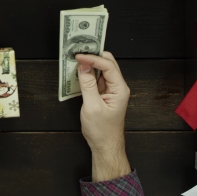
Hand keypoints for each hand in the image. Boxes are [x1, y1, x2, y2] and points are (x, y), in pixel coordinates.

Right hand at [76, 52, 131, 181]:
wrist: (105, 145)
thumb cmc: (102, 130)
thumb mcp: (92, 106)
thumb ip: (88, 84)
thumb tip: (83, 66)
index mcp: (119, 89)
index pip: (107, 66)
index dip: (93, 58)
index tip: (79, 56)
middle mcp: (117, 87)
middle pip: (107, 63)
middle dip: (93, 55)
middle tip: (78, 51)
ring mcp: (111, 90)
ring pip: (101, 69)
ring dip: (89, 63)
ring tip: (76, 59)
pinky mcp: (103, 93)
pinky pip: (96, 78)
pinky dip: (87, 73)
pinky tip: (78, 71)